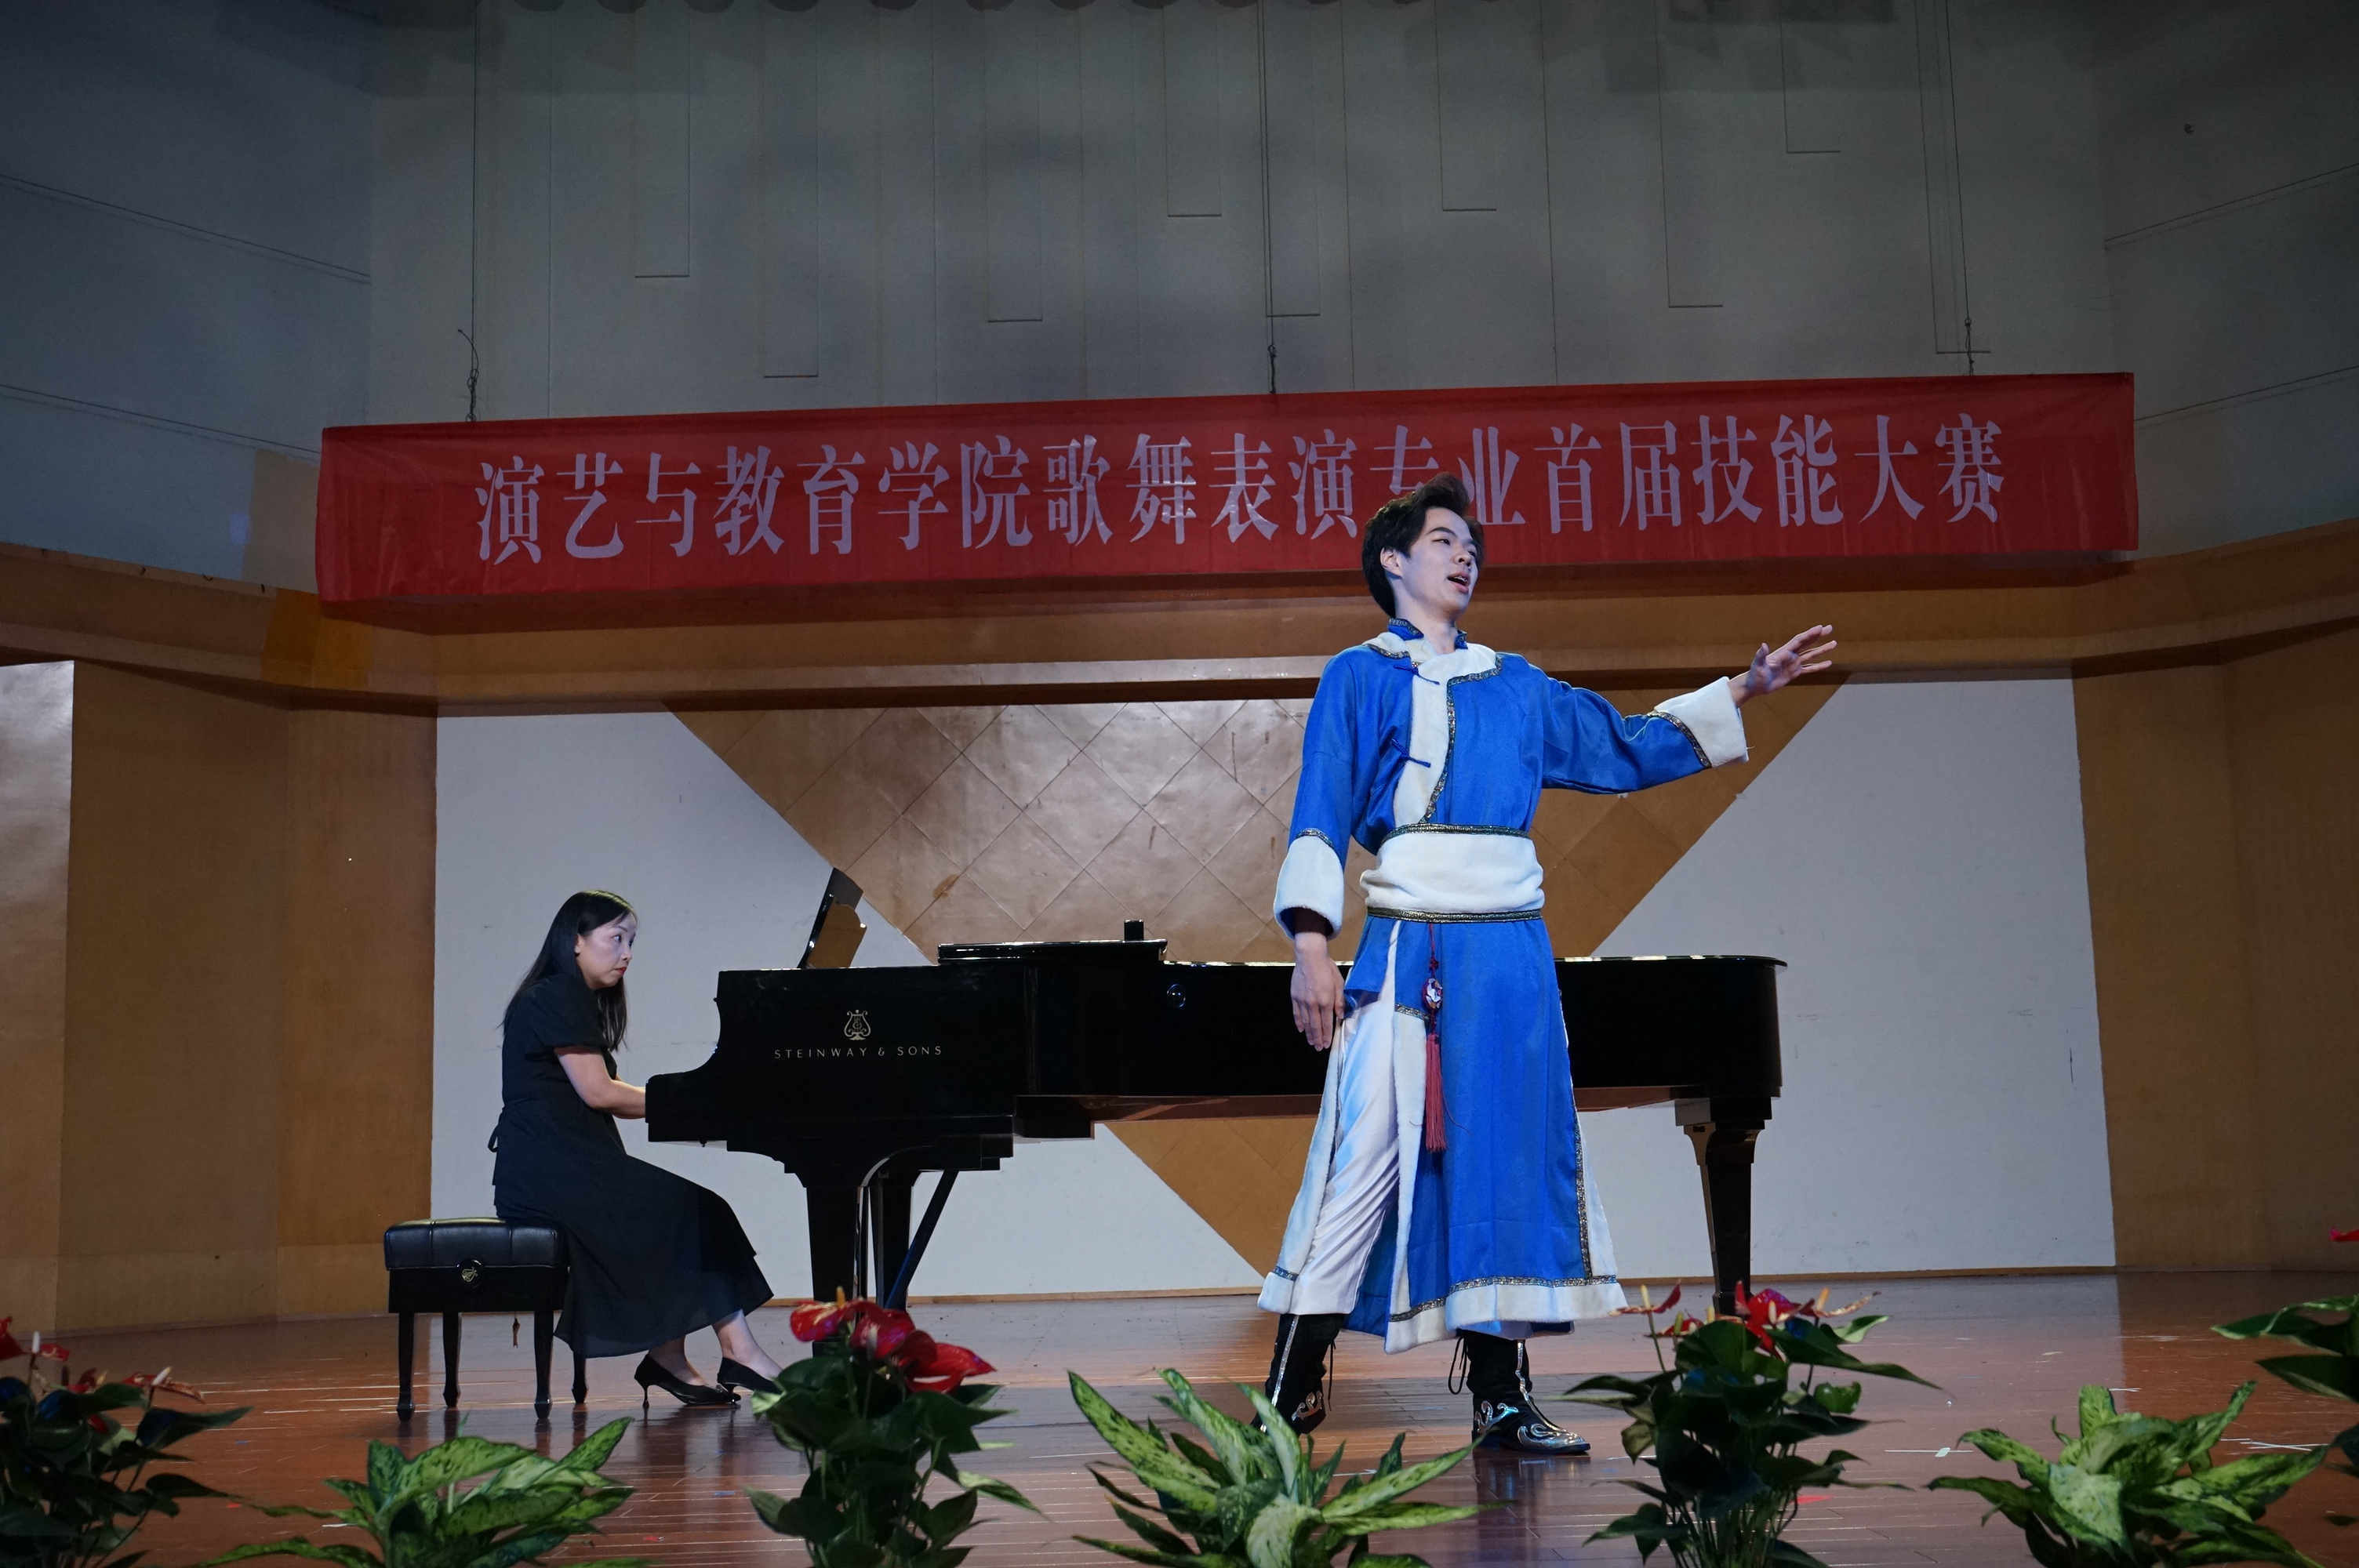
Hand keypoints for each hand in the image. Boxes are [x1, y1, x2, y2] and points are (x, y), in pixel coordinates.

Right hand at [1290, 932, 1347, 1050]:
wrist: (1310, 957)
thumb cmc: (1327, 969)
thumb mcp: (1339, 984)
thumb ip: (1339, 1001)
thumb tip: (1340, 1017)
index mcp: (1326, 1001)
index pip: (1326, 1022)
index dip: (1327, 1035)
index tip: (1327, 1044)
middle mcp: (1313, 1003)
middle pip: (1315, 1025)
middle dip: (1317, 1038)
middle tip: (1318, 1048)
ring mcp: (1302, 1001)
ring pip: (1305, 1021)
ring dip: (1309, 1034)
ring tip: (1311, 1042)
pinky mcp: (1295, 997)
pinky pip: (1296, 1013)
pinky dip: (1299, 1022)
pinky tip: (1301, 1029)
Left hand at [1734, 624, 1835, 705]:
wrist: (1755, 686)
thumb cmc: (1755, 675)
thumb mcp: (1757, 665)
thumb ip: (1760, 655)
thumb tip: (1763, 645)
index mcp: (1783, 652)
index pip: (1799, 641)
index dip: (1809, 634)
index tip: (1820, 627)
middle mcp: (1790, 656)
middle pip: (1807, 643)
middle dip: (1818, 636)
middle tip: (1830, 628)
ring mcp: (1793, 664)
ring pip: (1811, 655)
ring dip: (1822, 649)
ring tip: (1834, 643)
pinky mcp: (1794, 673)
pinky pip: (1809, 669)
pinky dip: (1818, 666)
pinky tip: (1828, 663)